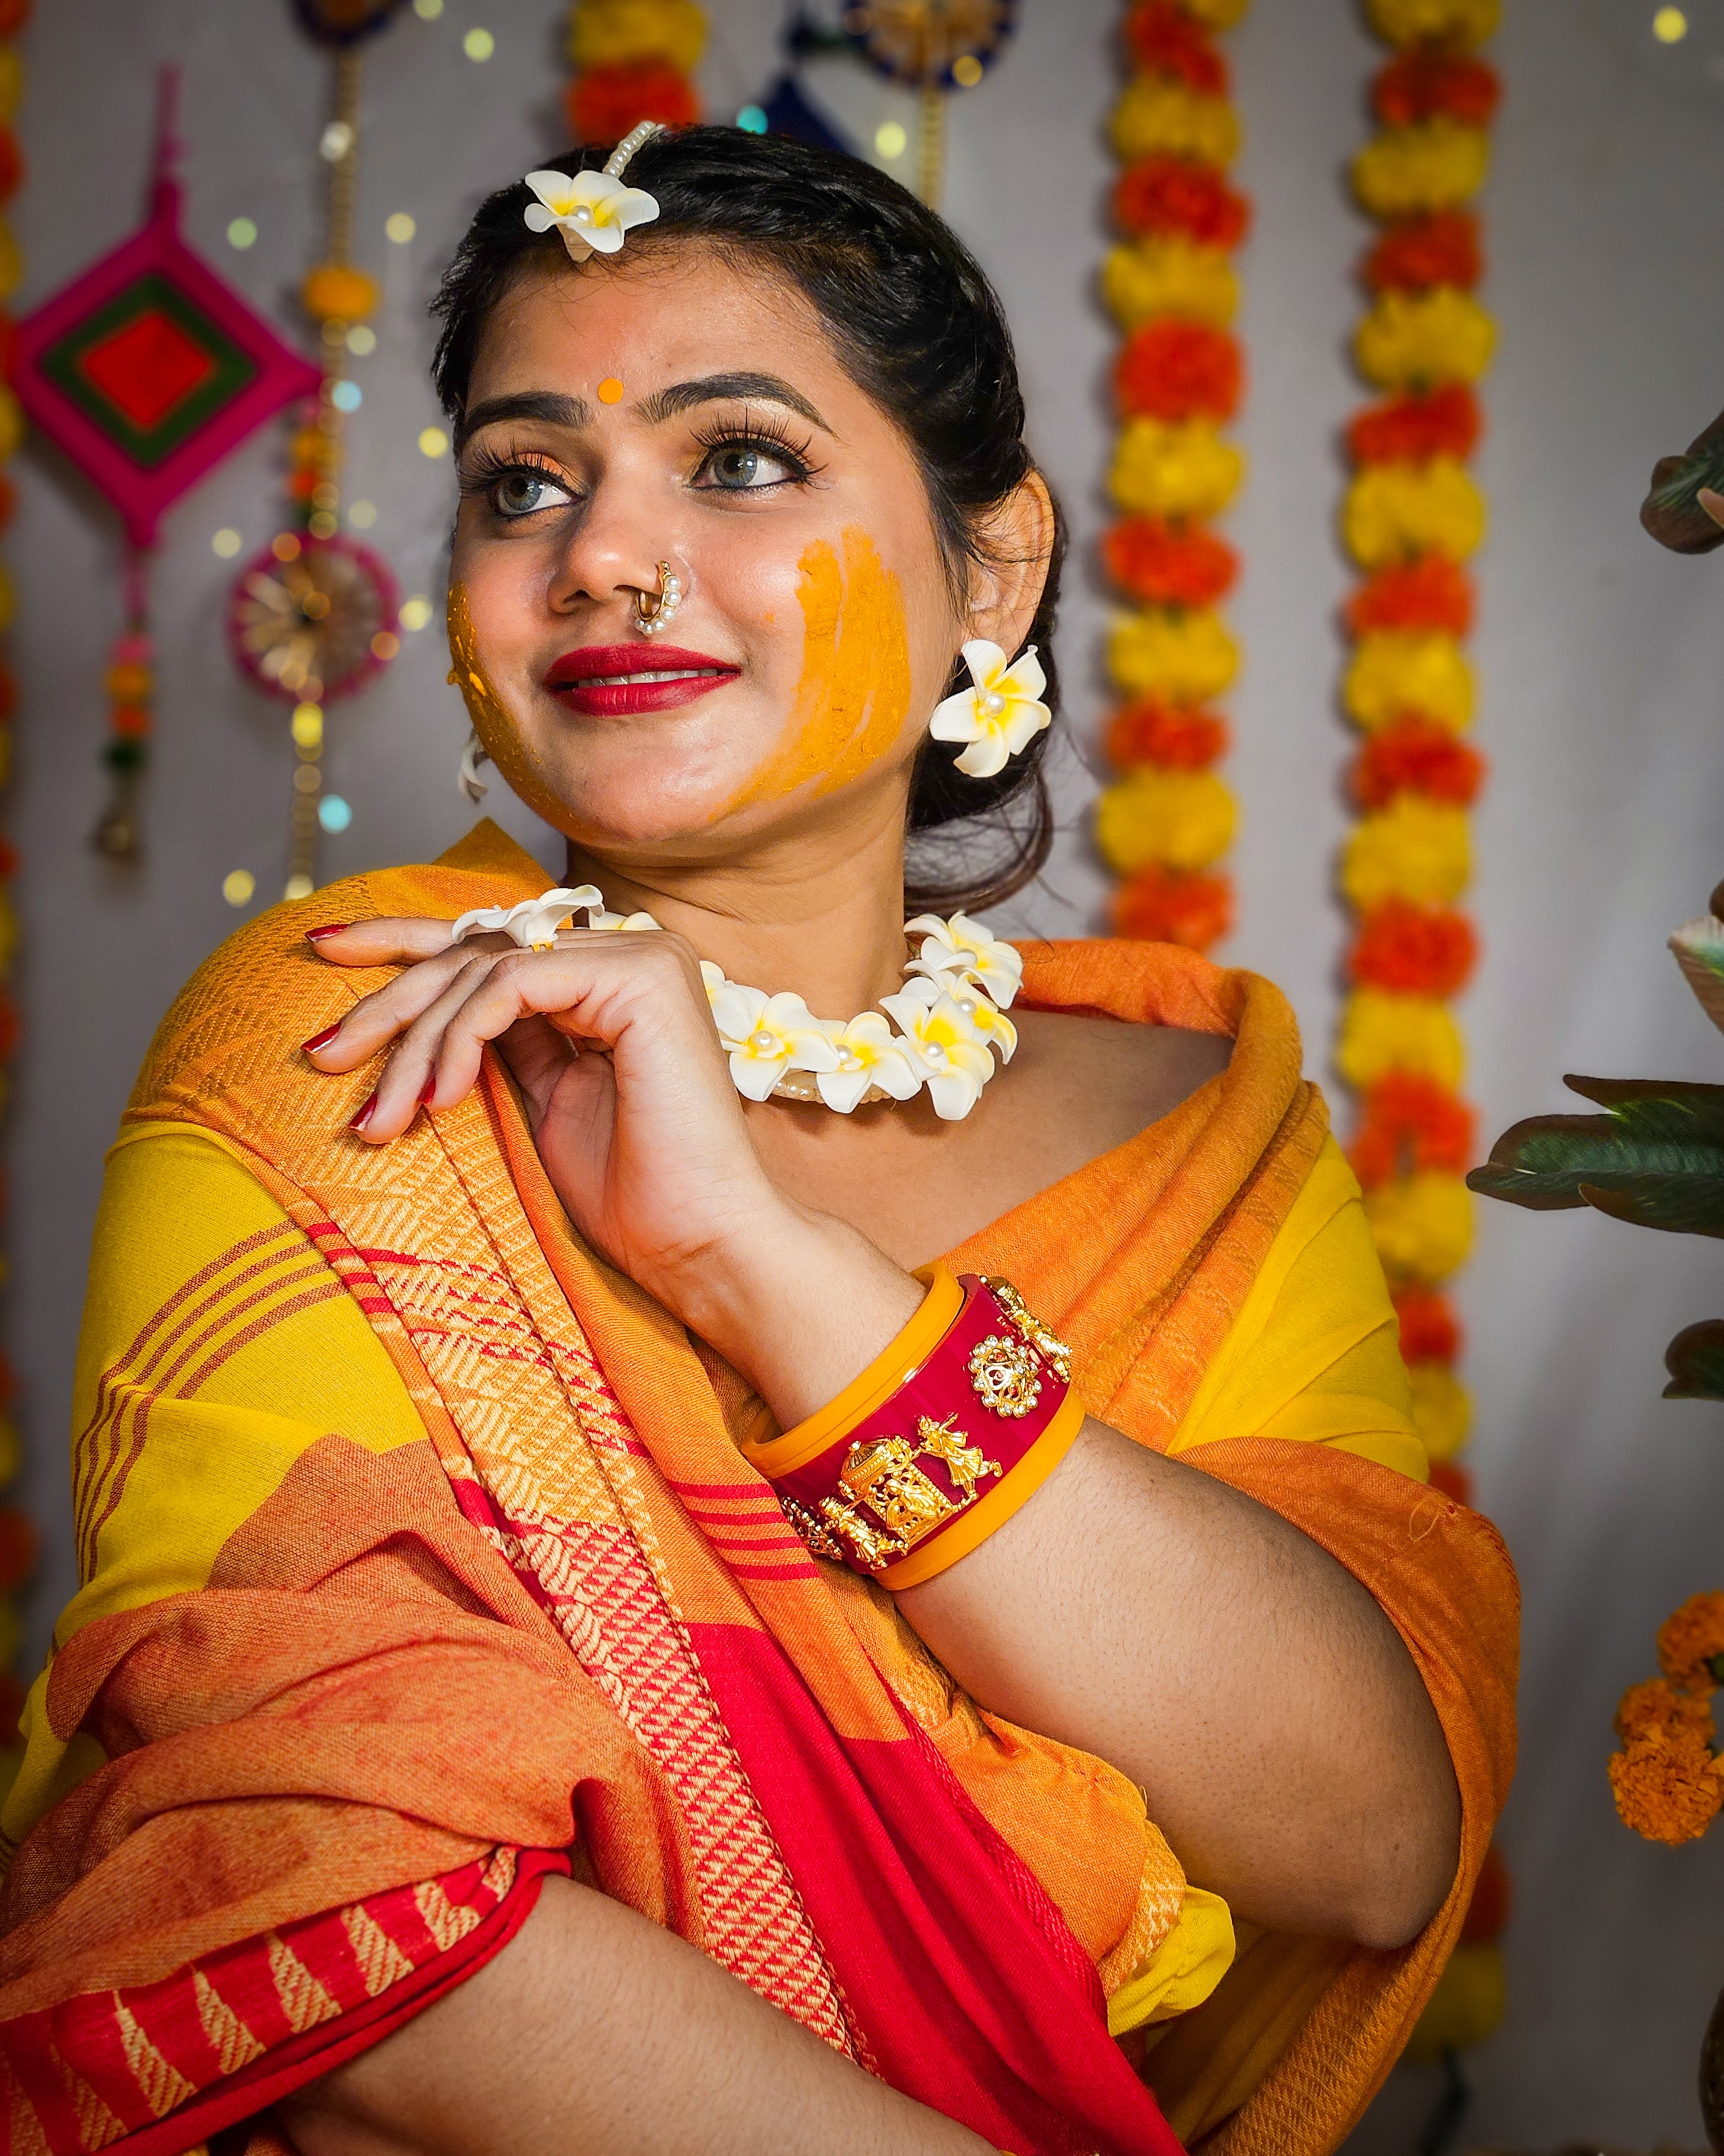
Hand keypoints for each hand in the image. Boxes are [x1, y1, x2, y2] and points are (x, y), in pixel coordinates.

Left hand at [305, 921, 920, 1419]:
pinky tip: (438, 1098)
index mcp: (607, 980)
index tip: (322, 952)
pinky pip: (512, 986)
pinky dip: (460, 1038)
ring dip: (413, 1044)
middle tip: (321, 1054)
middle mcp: (627, 953)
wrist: (703, 1247)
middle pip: (475, 949)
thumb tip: (418, 1018)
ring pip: (483, 968)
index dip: (402, 941)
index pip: (489, 941)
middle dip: (387, 1001)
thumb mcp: (540, 1104)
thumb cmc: (633, 1197)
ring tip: (377, 1119)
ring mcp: (639, 957)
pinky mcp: (639, 977)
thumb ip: (498, 1046)